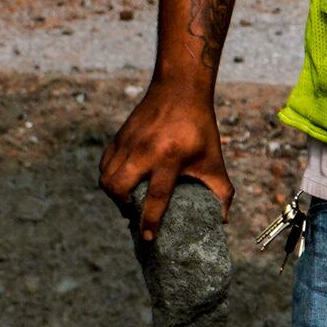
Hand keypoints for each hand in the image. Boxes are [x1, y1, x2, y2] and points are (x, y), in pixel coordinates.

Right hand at [100, 76, 230, 240]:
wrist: (180, 89)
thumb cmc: (199, 127)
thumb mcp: (214, 159)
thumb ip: (221, 191)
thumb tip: (222, 220)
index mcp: (170, 158)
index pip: (155, 198)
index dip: (150, 222)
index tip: (148, 238)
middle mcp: (145, 151)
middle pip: (119, 188)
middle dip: (123, 208)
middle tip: (134, 213)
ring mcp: (128, 143)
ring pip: (107, 178)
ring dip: (114, 195)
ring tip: (127, 199)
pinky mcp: (119, 137)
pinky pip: (105, 165)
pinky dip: (109, 178)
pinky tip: (122, 182)